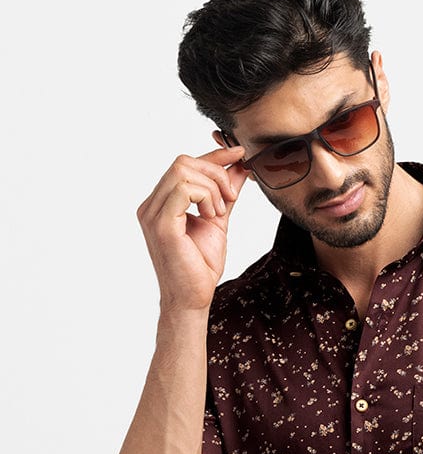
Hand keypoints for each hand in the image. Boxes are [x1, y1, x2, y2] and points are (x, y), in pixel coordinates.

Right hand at [136, 146, 248, 313]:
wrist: (193, 300)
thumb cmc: (200, 267)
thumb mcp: (218, 221)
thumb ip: (225, 195)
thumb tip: (239, 167)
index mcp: (161, 203)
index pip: (185, 165)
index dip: (213, 155)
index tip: (239, 153)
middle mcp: (151, 205)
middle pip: (183, 161)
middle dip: (215, 173)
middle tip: (230, 199)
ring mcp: (152, 213)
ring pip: (183, 170)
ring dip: (211, 187)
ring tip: (218, 213)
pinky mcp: (160, 224)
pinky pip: (183, 188)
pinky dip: (205, 196)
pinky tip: (211, 216)